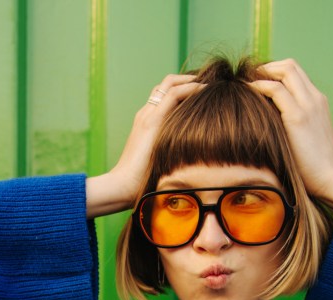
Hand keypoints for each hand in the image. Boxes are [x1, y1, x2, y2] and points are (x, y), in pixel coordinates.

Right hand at [86, 75, 203, 217]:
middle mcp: (146, 113)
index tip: (203, 92)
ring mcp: (148, 115)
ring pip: (170, 83)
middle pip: (166, 84)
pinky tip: (205, 90)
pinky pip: (174, 94)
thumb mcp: (159, 162)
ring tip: (210, 83)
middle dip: (188, 79)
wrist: (122, 186)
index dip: (183, 89)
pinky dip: (191, 88)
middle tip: (209, 83)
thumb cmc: (141, 182)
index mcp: (146, 122)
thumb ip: (170, 155)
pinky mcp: (153, 121)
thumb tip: (190, 164)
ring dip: (191, 80)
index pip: (164, 95)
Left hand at [249, 59, 332, 209]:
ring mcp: (308, 105)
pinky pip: (275, 89)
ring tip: (244, 86)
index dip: (273, 72)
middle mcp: (314, 98)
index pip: (295, 73)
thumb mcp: (303, 138)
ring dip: (262, 73)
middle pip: (290, 65)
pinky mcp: (299, 117)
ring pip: (285, 70)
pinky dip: (259, 87)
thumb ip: (290, 125)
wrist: (331, 179)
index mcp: (317, 102)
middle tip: (247, 81)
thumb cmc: (313, 166)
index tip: (255, 83)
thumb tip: (265, 125)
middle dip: (266, 68)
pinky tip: (247, 96)